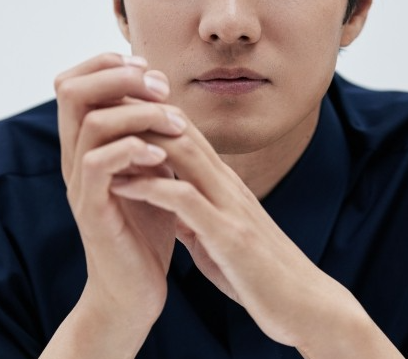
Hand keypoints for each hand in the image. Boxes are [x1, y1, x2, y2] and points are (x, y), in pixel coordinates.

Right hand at [54, 53, 186, 332]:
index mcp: (85, 142)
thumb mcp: (150, 165)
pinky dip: (133, 150)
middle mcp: (74, 156)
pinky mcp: (92, 210)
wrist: (137, 286)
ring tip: (176, 123)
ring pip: (92, 122)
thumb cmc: (148, 222)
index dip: (107, 64)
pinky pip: (98, 165)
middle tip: (160, 87)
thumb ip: (148, 129)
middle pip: (72, 90)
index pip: (74, 81)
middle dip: (120, 77)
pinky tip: (162, 156)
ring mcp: (80, 183)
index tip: (148, 70)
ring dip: (140, 113)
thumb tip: (160, 86)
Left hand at [109, 108, 327, 347]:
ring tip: (104, 133)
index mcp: (225, 184)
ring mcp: (230, 207)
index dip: (152, 114)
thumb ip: (195, 216)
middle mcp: (228, 185)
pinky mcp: (230, 236)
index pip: (186, 133)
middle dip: (142, 113)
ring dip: (143, 140)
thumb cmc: (260, 271)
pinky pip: (184, 200)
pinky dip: (151, 186)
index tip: (116, 106)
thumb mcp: (220, 236)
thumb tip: (170, 207)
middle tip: (102, 102)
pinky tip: (121, 183)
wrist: (306, 305)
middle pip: (182, 131)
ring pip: (185, 153)